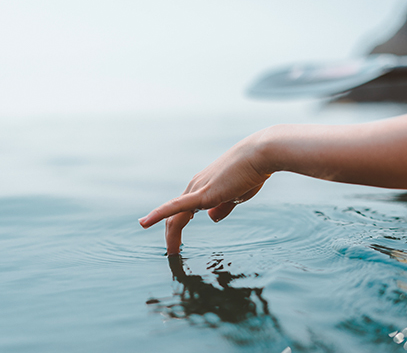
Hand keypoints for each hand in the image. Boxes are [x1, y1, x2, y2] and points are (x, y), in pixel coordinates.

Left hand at [138, 130, 271, 254]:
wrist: (259, 156)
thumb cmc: (251, 173)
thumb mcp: (237, 195)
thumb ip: (223, 207)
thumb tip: (212, 218)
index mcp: (203, 187)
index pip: (183, 210)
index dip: (177, 227)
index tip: (177, 244)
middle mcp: (195, 187)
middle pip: (175, 215)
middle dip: (172, 235)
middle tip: (172, 252)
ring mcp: (197, 189)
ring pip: (175, 216)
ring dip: (171, 235)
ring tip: (171, 253)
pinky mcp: (203, 193)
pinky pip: (176, 206)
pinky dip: (159, 214)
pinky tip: (144, 223)